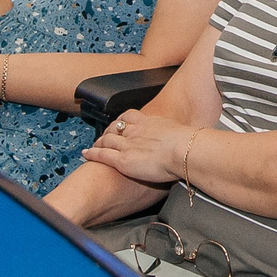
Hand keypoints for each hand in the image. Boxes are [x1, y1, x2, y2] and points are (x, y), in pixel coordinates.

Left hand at [80, 109, 201, 184]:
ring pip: (107, 140)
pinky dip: (92, 154)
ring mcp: (127, 145)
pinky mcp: (123, 160)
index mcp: (150, 122)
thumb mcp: (184, 134)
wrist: (185, 151)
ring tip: (93, 146)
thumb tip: (190, 141)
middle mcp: (136, 131)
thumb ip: (179, 137)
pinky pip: (102, 155)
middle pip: (116, 128)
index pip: (130, 116)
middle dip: (108, 132)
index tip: (120, 123)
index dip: (122, 120)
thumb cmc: (189, 145)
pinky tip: (86, 155)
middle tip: (104, 136)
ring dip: (98, 142)